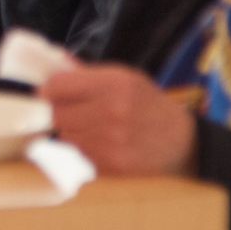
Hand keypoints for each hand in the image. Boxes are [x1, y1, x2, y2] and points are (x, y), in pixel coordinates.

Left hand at [43, 61, 199, 175]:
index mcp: (115, 83)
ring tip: (90, 129)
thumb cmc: (149, 106)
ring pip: (64, 137)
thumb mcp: (125, 78)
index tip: (49, 93)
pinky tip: (100, 145)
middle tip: (70, 112)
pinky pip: (78, 157)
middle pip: (56, 114)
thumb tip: (53, 63)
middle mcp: (112, 111)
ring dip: (70, 134)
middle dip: (58, 112)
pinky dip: (82, 151)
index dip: (49, 89)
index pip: (57, 86)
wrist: (182, 142)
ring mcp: (111, 142)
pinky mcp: (111, 166)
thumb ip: (86, 73)